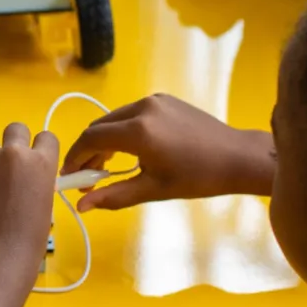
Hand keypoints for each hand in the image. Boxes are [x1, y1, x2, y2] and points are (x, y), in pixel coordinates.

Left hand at [0, 124, 58, 274]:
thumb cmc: (29, 239)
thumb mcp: (44, 203)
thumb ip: (37, 180)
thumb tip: (28, 174)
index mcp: (41, 163)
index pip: (46, 137)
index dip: (40, 148)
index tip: (34, 160)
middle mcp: (13, 154)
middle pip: (15, 128)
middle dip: (13, 142)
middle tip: (8, 163)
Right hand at [62, 94, 277, 211]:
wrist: (237, 157)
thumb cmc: (197, 178)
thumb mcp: (153, 189)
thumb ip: (113, 196)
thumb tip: (81, 207)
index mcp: (138, 131)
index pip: (90, 139)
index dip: (75, 157)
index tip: (69, 176)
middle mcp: (141, 108)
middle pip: (99, 126)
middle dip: (88, 150)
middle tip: (87, 176)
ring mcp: (153, 100)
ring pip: (114, 119)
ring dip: (104, 140)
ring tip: (107, 165)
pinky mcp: (163, 99)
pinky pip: (131, 113)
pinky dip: (122, 130)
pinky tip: (130, 150)